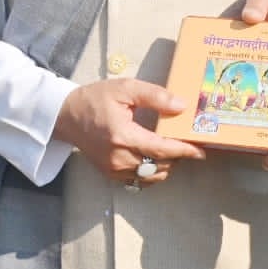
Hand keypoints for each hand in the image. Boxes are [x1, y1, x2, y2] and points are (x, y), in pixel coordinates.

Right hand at [53, 78, 205, 184]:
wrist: (67, 116)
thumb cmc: (96, 99)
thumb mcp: (126, 88)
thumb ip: (155, 96)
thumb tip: (181, 106)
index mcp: (123, 136)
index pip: (162, 150)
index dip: (184, 151)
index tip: (201, 151)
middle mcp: (119, 158)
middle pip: (159, 166)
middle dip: (178, 158)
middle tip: (191, 146)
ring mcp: (113, 169)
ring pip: (150, 176)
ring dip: (166, 166)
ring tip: (175, 151)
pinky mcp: (110, 174)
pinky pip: (138, 180)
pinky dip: (152, 172)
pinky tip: (157, 158)